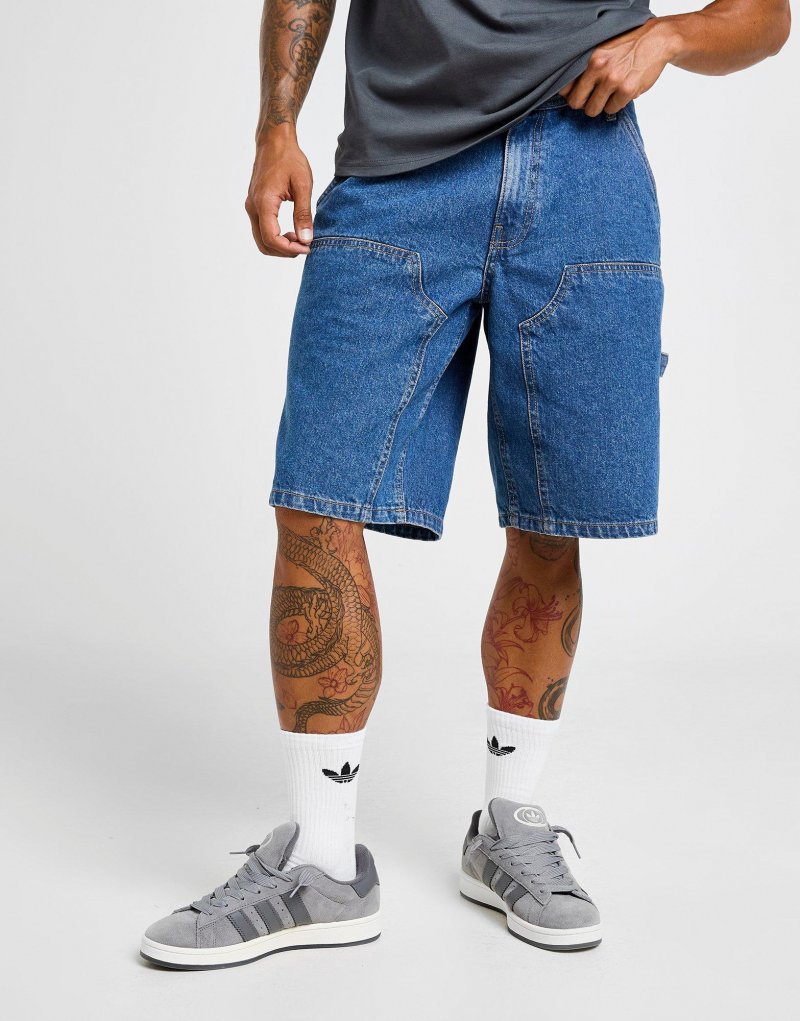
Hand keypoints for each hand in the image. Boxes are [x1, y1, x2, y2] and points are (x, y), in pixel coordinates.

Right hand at [245, 127, 313, 257]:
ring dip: (280, 246)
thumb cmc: (289, 158)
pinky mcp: (254, 205)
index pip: (271, 238)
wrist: (274, 141)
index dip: (290, 249)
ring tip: (299, 238)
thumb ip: (304, 214)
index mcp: (264, 202)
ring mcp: (251, 206)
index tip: (307, 247)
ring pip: (261, 239)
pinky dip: (275, 237)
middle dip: (285, 251)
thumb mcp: (303, 185)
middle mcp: (253, 207)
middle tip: (305, 246)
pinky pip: (261, 229)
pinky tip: (291, 231)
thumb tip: (306, 239)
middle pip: (264, 244)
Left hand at [560, 19, 677, 116]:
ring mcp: (613, 80)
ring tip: (609, 94)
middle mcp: (599, 68)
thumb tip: (569, 90)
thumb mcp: (602, 49)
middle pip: (576, 102)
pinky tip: (622, 91)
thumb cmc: (628, 46)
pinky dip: (616, 104)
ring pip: (593, 109)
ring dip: (600, 105)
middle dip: (583, 103)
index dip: (570, 94)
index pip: (565, 86)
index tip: (577, 94)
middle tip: (591, 99)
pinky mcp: (627, 90)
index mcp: (590, 57)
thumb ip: (586, 66)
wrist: (656, 41)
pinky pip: (612, 109)